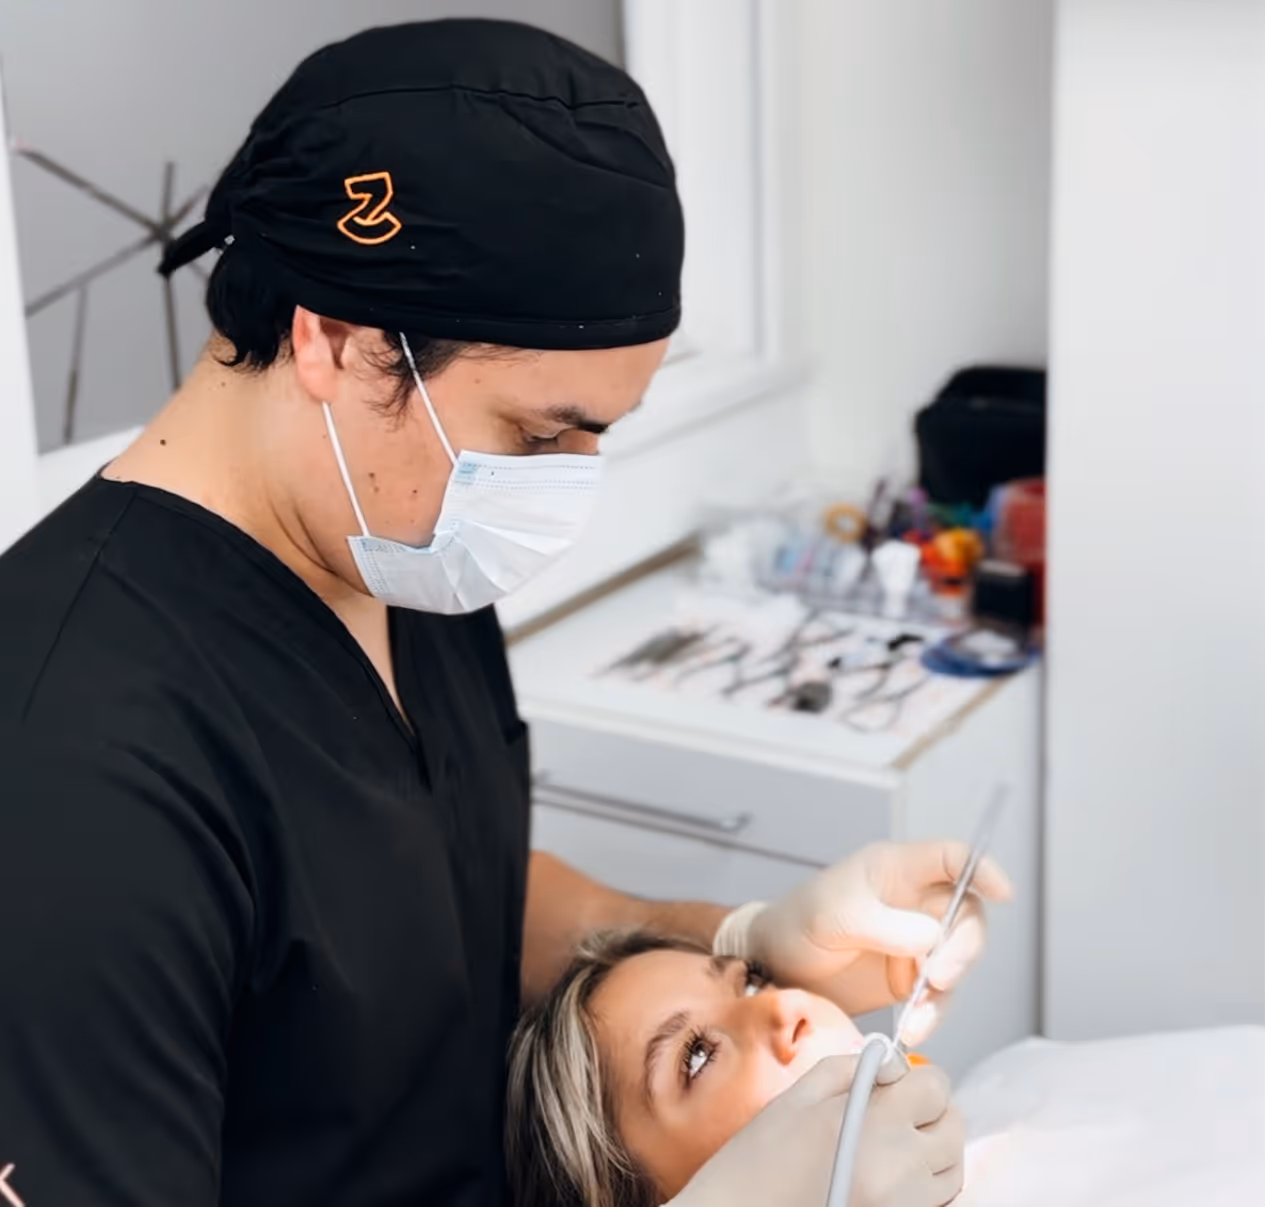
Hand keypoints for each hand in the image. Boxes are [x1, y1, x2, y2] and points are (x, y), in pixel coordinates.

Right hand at [667, 1056, 964, 1206]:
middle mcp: (901, 1169)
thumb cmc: (759, 1160)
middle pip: (954, 1130)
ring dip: (933, 1151)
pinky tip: (889, 1177)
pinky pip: (935, 1202)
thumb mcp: (799, 1096)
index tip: (900, 1085)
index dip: (920, 1080)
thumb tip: (889, 1062)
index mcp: (875, 1124)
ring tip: (894, 1147)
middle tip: (899, 1113)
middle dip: (932, 1114)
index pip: (936, 1088)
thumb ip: (850, 1068)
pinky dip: (924, 1186)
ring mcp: (905, 1206)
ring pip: (952, 1170)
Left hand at [716, 841, 1012, 1044]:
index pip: (951, 858)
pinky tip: (914, 1029)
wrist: (774, 968)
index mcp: (895, 871)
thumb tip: (932, 937)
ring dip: (946, 989)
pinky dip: (932, 1014)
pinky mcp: (909, 979)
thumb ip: (884, 924)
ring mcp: (915, 942)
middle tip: (940, 976)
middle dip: (964, 947)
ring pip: (957, 960)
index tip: (1002, 891)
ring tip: (919, 1015)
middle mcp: (914, 903)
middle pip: (966, 916)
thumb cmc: (798, 923)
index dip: (981, 870)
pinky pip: (937, 996)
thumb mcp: (835, 916)